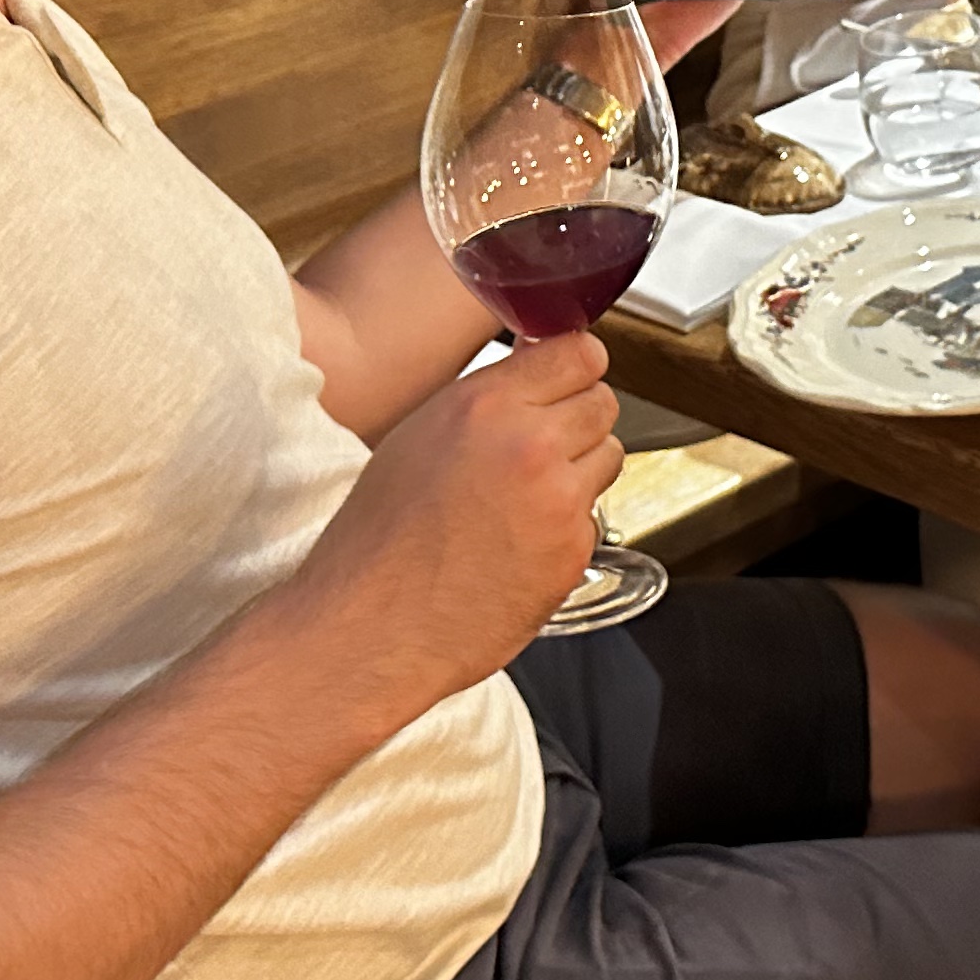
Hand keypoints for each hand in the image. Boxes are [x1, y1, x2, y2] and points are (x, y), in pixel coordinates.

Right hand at [285, 329, 624, 710]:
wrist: (370, 626)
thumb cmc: (379, 538)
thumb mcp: (419, 436)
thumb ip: (489, 398)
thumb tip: (534, 367)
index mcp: (486, 406)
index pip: (580, 353)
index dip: (577, 368)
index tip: (572, 379)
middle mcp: (531, 446)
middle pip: (603, 402)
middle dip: (578, 420)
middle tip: (539, 449)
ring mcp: (559, 501)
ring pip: (608, 456)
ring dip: (580, 471)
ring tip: (523, 501)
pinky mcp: (573, 552)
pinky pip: (593, 519)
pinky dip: (568, 527)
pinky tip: (519, 545)